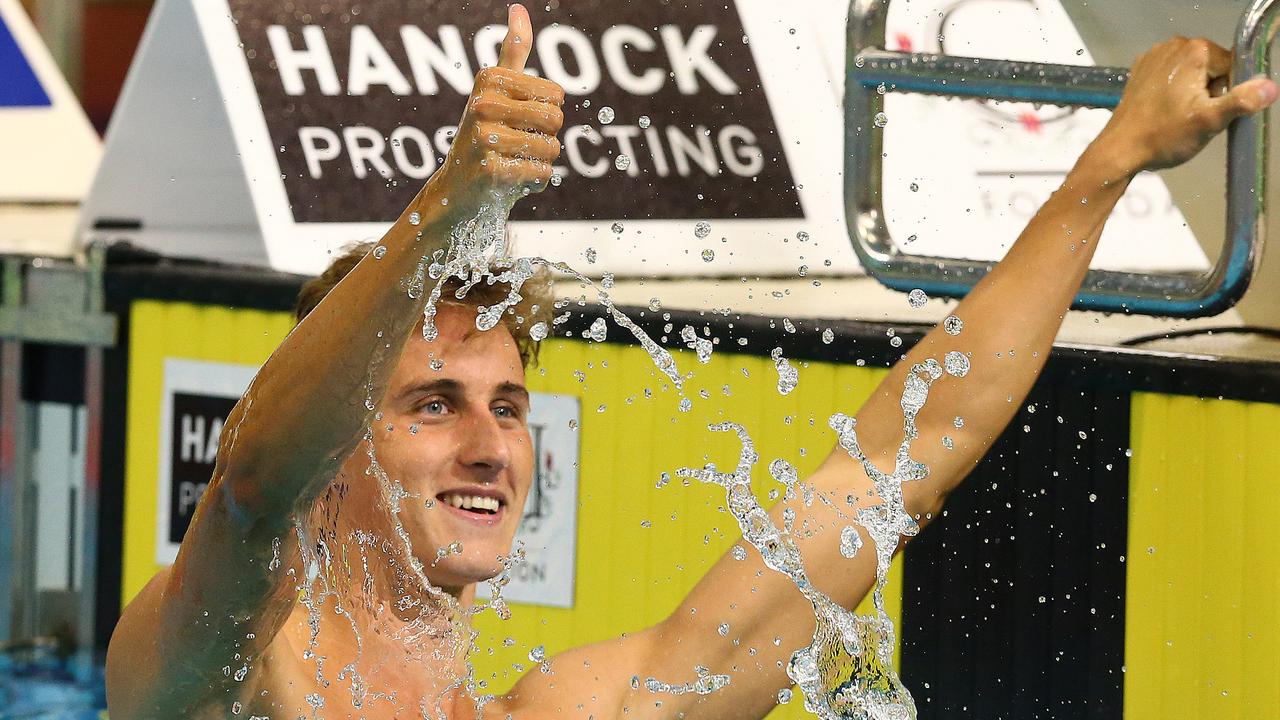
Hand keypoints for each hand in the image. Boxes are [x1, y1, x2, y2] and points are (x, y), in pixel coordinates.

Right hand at [425, 4, 564, 205]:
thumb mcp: (494, 90)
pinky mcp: (492, 171)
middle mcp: (482, 105)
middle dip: (548, 136)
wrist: (459, 189)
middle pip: (555, 119)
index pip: (556, 93)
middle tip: (521, 142)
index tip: (523, 116)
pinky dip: (536, 180)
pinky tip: (513, 179)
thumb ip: (512, 51)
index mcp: (488, 80)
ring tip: (517, 160)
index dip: (549, 110)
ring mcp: (484, 139)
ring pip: (551, 147)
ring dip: (543, 160)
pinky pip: (543, 173)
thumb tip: (518, 8)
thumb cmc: (484, 134)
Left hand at [1096, 37, 1276, 173]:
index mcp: (1196, 50)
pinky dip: (1173, 92)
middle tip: (1190, 117)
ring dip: (1191, 94)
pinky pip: (1172, 76)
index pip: (1232, 67)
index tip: (1207, 111)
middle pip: (1212, 69)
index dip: (1225, 93)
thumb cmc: (1164, 136)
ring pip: (1193, 73)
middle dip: (1208, 93)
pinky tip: (1163, 110)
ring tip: (1175, 116)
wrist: (1120, 149)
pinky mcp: (1141, 69)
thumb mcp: (1209, 121)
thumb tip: (1270, 87)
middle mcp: (1175, 45)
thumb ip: (1241, 101)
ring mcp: (1155, 56)